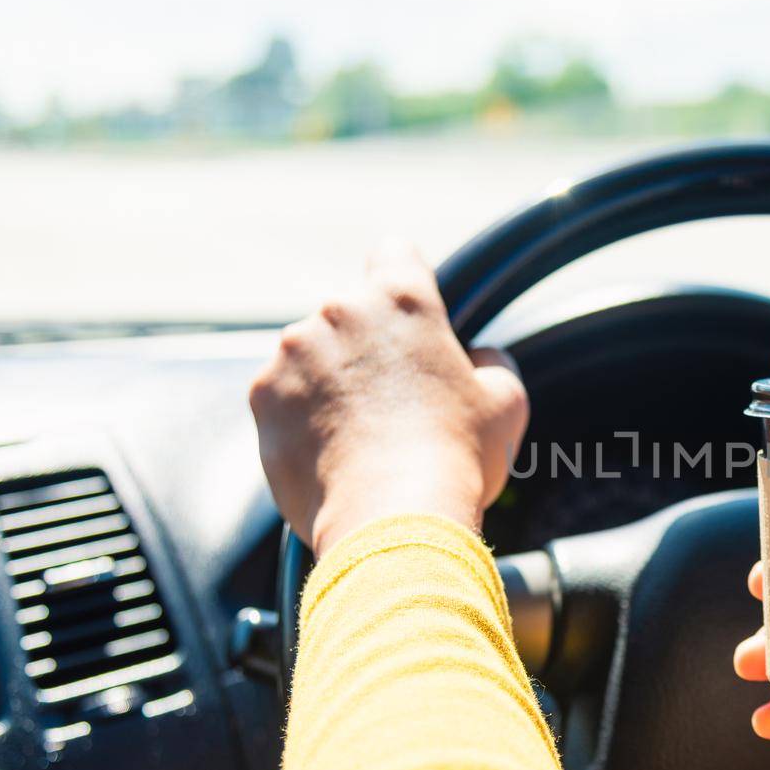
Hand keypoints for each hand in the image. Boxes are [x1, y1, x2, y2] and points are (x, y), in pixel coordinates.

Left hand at [249, 240, 528, 556]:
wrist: (391, 517)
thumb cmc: (457, 457)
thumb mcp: (506, 402)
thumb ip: (491, 362)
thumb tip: (477, 358)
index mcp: (403, 299)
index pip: (396, 252)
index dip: (407, 280)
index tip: (411, 318)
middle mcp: (339, 311)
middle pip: (350, 310)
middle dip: (368, 345)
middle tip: (395, 400)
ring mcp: (293, 352)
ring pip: (311, 353)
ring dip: (329, 379)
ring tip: (360, 434)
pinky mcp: (263, 396)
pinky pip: (282, 395)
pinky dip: (300, 416)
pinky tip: (330, 451)